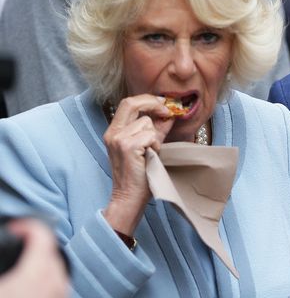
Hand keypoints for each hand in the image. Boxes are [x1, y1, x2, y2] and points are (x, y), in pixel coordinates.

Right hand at [0, 218, 68, 297]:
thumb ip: (1, 275)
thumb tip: (7, 280)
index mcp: (40, 270)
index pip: (41, 233)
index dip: (26, 225)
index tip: (13, 229)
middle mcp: (58, 283)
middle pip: (49, 254)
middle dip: (30, 249)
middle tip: (12, 252)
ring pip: (53, 276)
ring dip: (35, 272)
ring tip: (13, 280)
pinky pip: (53, 297)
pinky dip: (39, 292)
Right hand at [103, 95, 173, 234]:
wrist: (129, 197)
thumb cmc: (139, 175)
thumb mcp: (147, 148)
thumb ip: (156, 130)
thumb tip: (168, 115)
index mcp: (114, 131)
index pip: (127, 103)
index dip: (147, 99)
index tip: (163, 103)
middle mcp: (112, 133)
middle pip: (131, 103)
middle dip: (153, 103)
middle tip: (168, 111)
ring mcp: (118, 139)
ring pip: (146, 123)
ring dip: (155, 137)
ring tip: (151, 153)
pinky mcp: (127, 147)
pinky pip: (150, 136)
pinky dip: (156, 146)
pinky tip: (151, 157)